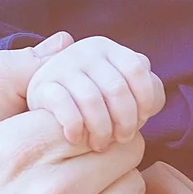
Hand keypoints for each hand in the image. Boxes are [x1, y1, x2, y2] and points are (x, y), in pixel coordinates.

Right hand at [0, 43, 147, 193]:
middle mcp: (50, 189)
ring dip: (113, 191)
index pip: (93, 105)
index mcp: (15, 149)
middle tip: (73, 175)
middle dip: (105, 153)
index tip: (73, 138)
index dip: (88, 119)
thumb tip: (61, 45)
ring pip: (134, 182)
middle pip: (124, 141)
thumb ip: (5, 84)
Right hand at [27, 35, 165, 151]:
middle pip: (116, 88)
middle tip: (122, 138)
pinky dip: (75, 127)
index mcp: (107, 48)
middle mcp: (84, 51)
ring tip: (101, 144)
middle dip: (125, 121)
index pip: (137, 69)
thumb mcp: (121, 85)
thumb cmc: (96, 97)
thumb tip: (150, 98)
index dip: (144, 99)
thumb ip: (144, 88)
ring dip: (101, 130)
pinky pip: (64, 107)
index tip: (142, 120)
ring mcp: (61, 67)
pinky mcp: (42, 86)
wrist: (49, 100)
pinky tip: (77, 138)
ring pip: (91, 100)